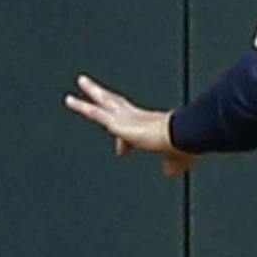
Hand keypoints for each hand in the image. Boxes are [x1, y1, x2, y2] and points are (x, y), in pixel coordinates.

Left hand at [65, 74, 199, 177]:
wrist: (184, 135)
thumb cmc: (185, 145)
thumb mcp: (177, 160)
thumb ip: (171, 165)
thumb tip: (169, 172)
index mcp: (151, 124)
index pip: (134, 124)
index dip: (125, 138)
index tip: (121, 152)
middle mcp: (137, 117)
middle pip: (117, 103)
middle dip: (105, 98)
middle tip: (93, 89)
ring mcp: (127, 118)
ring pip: (104, 103)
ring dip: (90, 93)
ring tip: (78, 85)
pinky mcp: (119, 123)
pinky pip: (96, 113)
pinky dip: (82, 107)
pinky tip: (71, 100)